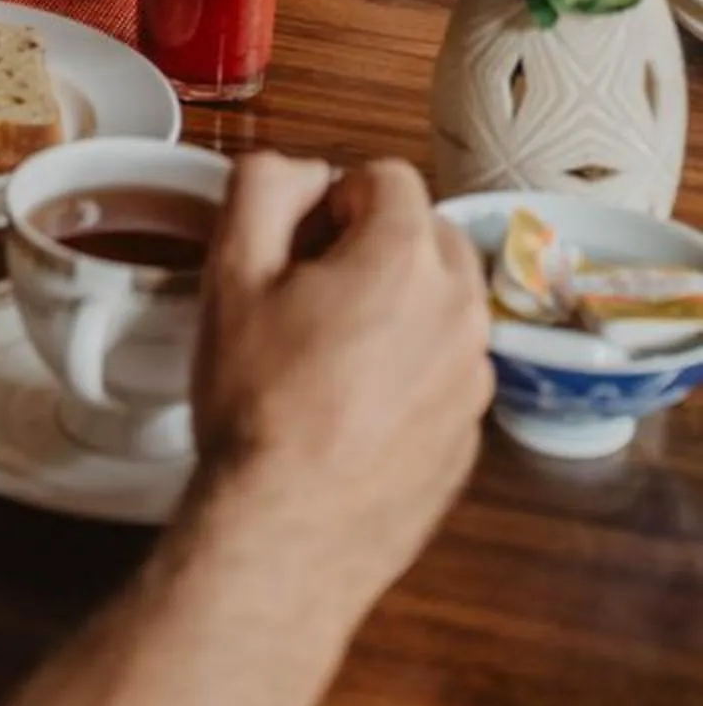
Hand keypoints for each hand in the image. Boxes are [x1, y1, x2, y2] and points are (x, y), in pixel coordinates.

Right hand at [188, 153, 490, 636]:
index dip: (334, 197)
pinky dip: (410, 370)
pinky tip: (351, 409)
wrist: (287, 533)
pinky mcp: (471, 436)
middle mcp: (461, 310)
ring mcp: (474, 379)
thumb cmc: (258, 401)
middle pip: (427, 234)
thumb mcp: (231, 270)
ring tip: (330, 356)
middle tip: (312, 294)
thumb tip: (304, 172)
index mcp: (407, 258)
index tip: (300, 244)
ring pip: (442, 304)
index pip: (389, 176)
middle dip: (375, 245)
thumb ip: (265, 186)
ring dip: (397, 306)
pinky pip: (445, 370)